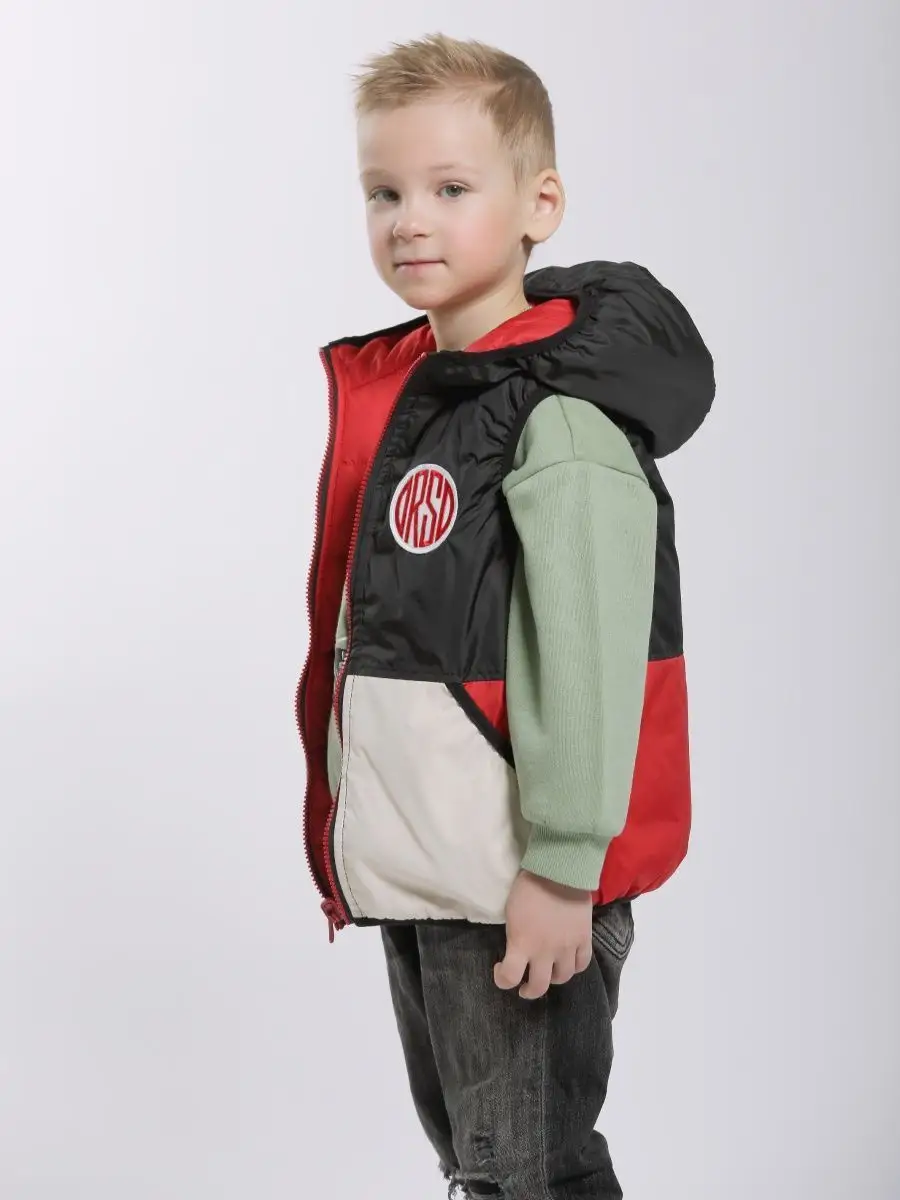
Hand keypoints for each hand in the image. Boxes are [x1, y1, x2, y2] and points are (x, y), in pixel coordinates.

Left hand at [493, 869, 593, 999]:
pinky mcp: (584, 939)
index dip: (502, 979)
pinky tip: (567, 961)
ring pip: (562, 978)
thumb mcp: (511, 913)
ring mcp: (567, 947)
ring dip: (552, 978)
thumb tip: (517, 948)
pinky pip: (582, 964)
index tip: (500, 968)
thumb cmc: (528, 887)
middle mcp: (545, 952)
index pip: (509, 978)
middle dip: (529, 990)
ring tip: (548, 970)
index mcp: (522, 944)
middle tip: (524, 985)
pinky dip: (574, 966)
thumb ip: (515, 936)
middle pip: (539, 987)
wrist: (558, 871)